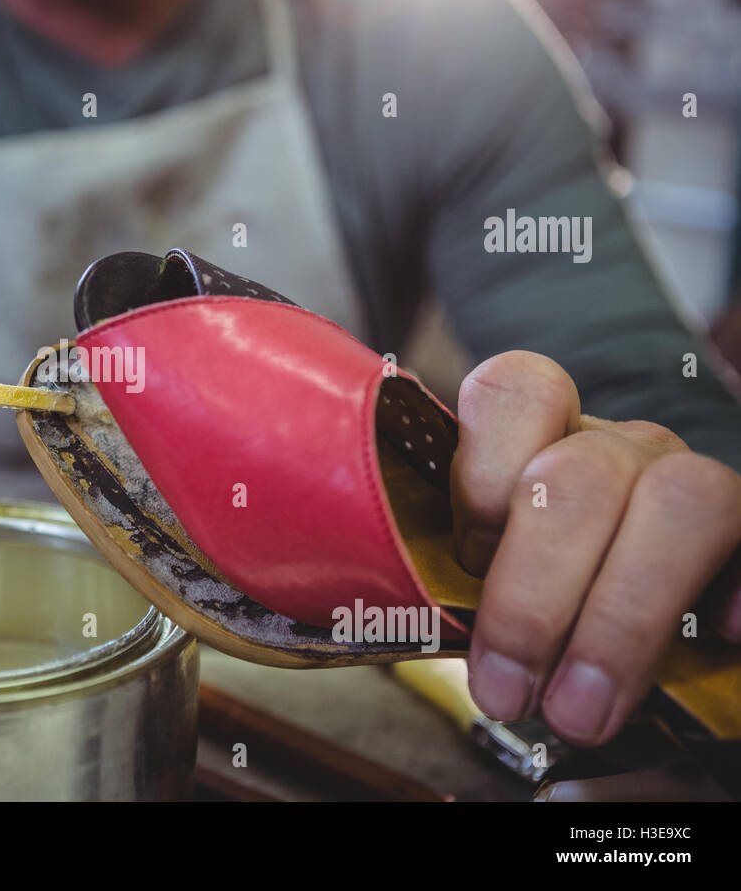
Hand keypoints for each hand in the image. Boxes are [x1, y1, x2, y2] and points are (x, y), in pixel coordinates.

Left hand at [451, 351, 740, 744]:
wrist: (628, 615)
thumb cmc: (537, 599)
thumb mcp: (482, 578)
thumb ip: (449, 579)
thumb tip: (395, 622)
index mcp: (540, 437)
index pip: (513, 390)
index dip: (481, 474)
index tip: (465, 558)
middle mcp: (619, 448)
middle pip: (581, 476)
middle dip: (534, 596)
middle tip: (505, 692)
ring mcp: (694, 482)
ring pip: (684, 499)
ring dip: (623, 618)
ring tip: (579, 713)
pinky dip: (740, 590)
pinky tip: (717, 640)